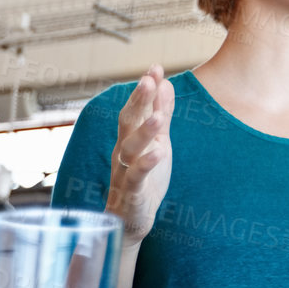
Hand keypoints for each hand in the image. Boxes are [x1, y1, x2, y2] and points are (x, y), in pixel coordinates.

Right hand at [108, 65, 173, 242]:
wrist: (131, 220)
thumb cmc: (144, 178)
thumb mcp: (157, 142)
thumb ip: (161, 115)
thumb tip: (166, 83)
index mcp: (130, 138)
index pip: (135, 109)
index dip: (145, 90)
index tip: (155, 67)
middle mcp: (123, 152)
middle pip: (127, 123)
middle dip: (138, 101)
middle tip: (148, 79)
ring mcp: (124, 172)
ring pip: (130, 149)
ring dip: (143, 132)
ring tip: (156, 117)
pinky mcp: (131, 193)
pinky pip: (136, 177)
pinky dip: (145, 165)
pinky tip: (158, 153)